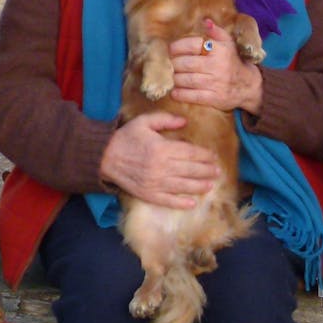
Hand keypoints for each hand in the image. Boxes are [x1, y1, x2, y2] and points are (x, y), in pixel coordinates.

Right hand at [101, 111, 219, 207]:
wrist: (104, 157)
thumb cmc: (126, 137)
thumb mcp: (144, 121)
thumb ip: (165, 119)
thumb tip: (185, 121)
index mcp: (161, 148)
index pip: (190, 153)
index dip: (204, 155)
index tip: (213, 156)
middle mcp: (161, 167)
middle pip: (190, 170)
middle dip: (207, 171)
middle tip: (218, 172)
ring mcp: (155, 183)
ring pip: (183, 186)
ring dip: (199, 186)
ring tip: (211, 185)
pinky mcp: (148, 194)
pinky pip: (168, 201)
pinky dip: (181, 203)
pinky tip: (192, 203)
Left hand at [168, 19, 263, 114]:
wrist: (249, 86)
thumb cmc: (233, 62)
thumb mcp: (229, 44)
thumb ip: (217, 32)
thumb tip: (205, 21)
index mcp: (220, 50)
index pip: (193, 44)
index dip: (178, 46)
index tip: (170, 49)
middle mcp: (218, 66)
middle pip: (186, 63)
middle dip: (173, 64)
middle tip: (168, 64)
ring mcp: (216, 83)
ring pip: (187, 80)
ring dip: (175, 79)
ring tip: (171, 77)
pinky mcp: (214, 98)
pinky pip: (192, 96)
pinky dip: (180, 94)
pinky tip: (174, 92)